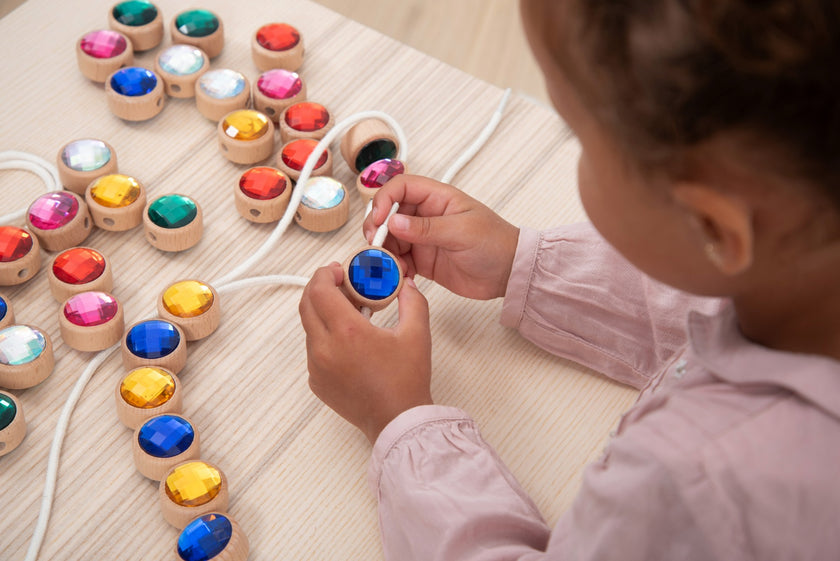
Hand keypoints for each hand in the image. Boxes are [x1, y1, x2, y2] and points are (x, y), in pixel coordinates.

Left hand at [299, 263, 433, 443]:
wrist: (398, 421)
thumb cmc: (406, 382)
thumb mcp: (417, 334)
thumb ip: (412, 300)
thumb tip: (406, 284)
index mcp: (347, 333)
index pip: (320, 290)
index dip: (325, 274)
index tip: (337, 270)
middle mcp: (325, 349)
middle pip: (306, 304)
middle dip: (320, 287)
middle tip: (339, 283)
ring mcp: (317, 367)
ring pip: (309, 327)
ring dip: (323, 313)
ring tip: (349, 313)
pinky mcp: (317, 382)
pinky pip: (313, 349)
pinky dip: (325, 336)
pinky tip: (348, 340)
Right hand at [363, 175, 519, 299]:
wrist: (509, 274)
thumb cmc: (495, 243)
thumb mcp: (461, 232)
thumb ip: (426, 228)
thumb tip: (393, 222)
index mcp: (437, 198)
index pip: (401, 188)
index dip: (384, 200)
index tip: (379, 220)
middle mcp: (426, 216)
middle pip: (389, 214)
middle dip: (378, 228)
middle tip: (377, 245)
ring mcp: (423, 238)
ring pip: (391, 239)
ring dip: (385, 251)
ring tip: (391, 265)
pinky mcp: (423, 260)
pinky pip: (399, 261)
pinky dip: (394, 268)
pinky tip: (400, 275)